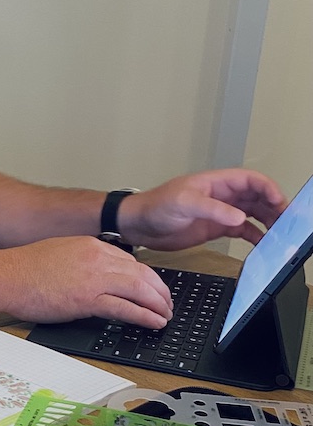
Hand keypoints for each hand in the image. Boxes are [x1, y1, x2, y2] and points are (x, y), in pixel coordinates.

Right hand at [0, 236, 173, 326]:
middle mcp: (98, 257)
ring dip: (158, 304)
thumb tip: (94, 279)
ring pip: (140, 289)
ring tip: (165, 316)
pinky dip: (144, 315)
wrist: (6, 276)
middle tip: (167, 304)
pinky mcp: (88, 298)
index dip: (147, 278)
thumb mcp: (60, 255)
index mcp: (91, 246)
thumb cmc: (24, 270)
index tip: (152, 289)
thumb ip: (81, 263)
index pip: (130, 261)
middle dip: (160, 291)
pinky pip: (126, 307)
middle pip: (143, 273)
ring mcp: (94, 277)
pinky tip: (153, 323)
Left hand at [118, 170, 285, 250]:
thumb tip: (239, 217)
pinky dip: (255, 236)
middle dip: (274, 207)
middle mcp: (222, 196)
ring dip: (268, 221)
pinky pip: (243, 230)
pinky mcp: (215, 228)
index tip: (279, 202)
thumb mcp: (184, 203)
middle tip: (286, 222)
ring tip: (280, 234)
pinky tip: (263, 244)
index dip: (268, 189)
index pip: (251, 180)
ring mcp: (220, 212)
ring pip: (253, 214)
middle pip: (258, 197)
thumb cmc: (155, 206)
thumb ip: (213, 209)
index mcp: (217, 183)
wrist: (138, 225)